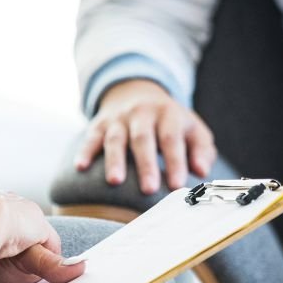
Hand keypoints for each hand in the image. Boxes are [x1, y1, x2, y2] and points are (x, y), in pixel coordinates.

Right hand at [75, 79, 216, 194]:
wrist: (137, 92)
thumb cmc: (170, 122)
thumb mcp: (192, 129)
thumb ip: (202, 150)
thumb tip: (202, 170)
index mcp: (168, 115)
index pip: (172, 139)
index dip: (175, 162)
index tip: (177, 185)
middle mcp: (142, 114)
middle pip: (143, 139)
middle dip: (146, 164)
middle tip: (148, 189)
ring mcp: (119, 119)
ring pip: (116, 139)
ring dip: (114, 160)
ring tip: (114, 182)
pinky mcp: (99, 124)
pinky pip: (91, 137)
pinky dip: (85, 151)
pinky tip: (81, 167)